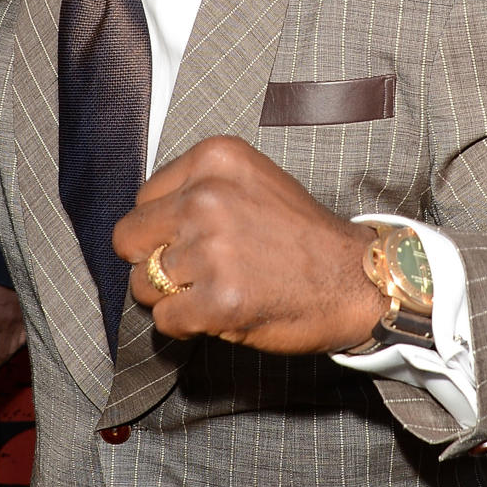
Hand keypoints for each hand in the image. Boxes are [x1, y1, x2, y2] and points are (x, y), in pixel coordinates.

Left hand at [117, 137, 382, 352]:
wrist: (357, 279)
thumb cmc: (300, 235)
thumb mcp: (250, 181)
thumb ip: (195, 189)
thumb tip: (141, 225)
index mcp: (214, 160)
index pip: (143, 199)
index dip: (162, 228)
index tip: (195, 240)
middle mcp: (208, 198)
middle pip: (129, 239)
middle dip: (151, 262)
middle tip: (192, 273)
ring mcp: (213, 249)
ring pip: (142, 284)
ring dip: (172, 297)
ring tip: (215, 290)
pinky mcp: (220, 299)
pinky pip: (164, 320)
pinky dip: (186, 326)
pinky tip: (220, 314)